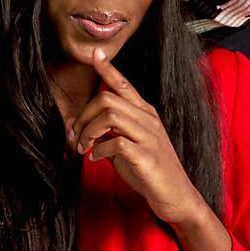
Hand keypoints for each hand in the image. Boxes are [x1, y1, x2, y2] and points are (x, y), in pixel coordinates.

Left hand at [67, 47, 206, 226]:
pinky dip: (99, 150)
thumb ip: (105, 132)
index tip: (95, 54)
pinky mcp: (147, 157)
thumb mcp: (126, 145)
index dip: (108, 69)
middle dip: (83, 116)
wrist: (175, 196)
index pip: (123, 85)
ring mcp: (149, 137)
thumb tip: (75, 126)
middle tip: (75, 137)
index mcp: (144, 113)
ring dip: (88, 132)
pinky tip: (95, 158)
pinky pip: (116, 143)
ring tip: (83, 148)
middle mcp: (148, 119)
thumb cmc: (148, 169)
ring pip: (110, 116)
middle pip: (107, 99)